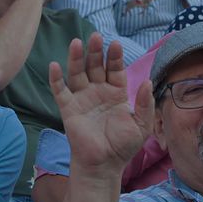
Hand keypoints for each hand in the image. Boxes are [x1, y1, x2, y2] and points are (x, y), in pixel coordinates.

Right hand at [49, 33, 152, 175]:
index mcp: (116, 93)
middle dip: (95, 51)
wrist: (104, 165)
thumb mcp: (141, 125)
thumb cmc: (123, 146)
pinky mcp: (68, 109)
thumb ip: (145, 104)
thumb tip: (148, 82)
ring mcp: (82, 99)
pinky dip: (56, 79)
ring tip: (76, 42)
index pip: (115, 69)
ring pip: (77, 73)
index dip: (114, 57)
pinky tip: (54, 65)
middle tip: (96, 36)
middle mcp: (98, 92)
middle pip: (95, 66)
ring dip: (75, 58)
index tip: (115, 43)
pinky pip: (60, 91)